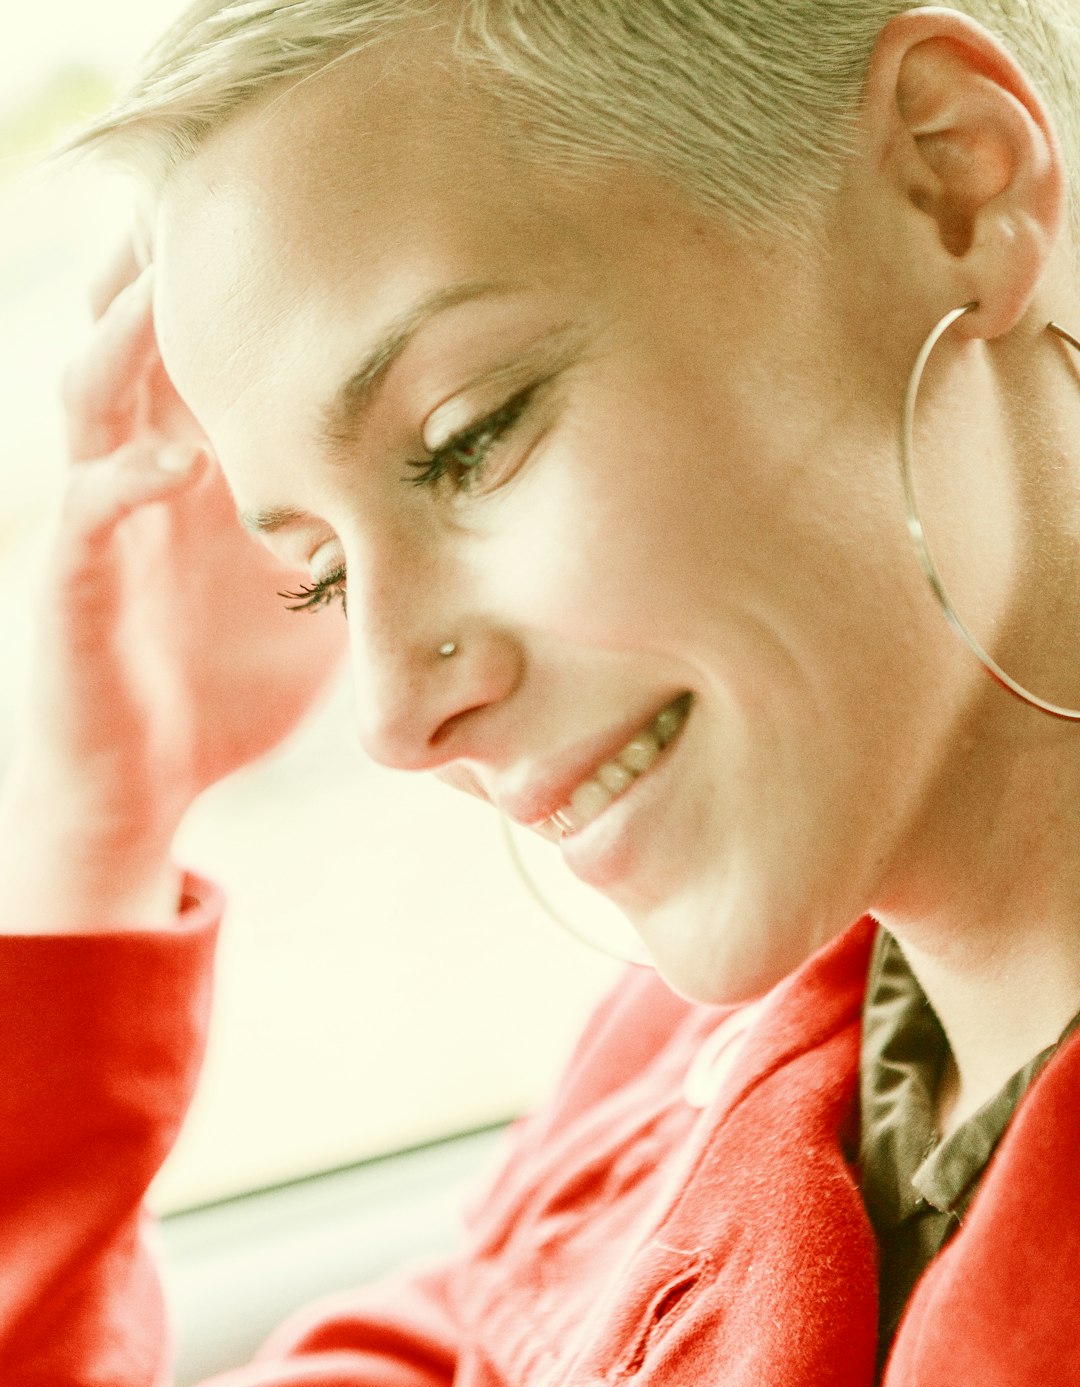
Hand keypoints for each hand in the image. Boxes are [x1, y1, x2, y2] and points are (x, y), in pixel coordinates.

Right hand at [0, 241, 347, 929]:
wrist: (149, 785)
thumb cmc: (235, 688)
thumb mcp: (322, 594)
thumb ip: (371, 530)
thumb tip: (482, 499)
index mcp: (202, 454)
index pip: (219, 338)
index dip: (262, 282)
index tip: (343, 230)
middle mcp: (143, 460)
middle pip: (146, 326)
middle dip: (186, 263)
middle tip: (257, 208)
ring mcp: (101, 511)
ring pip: (94, 385)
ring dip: (138, 334)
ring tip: (199, 293)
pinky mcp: (68, 576)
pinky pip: (85, 502)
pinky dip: (127, 472)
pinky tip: (184, 460)